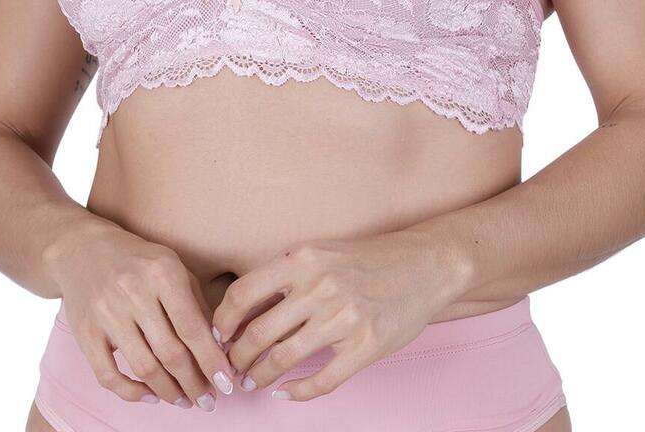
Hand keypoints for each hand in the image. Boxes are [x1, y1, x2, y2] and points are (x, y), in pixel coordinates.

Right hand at [45, 216, 235, 410]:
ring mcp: (107, 313)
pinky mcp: (85, 333)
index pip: (192, 326)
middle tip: (207, 400)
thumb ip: (195, 302)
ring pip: (144, 367)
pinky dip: (131, 392)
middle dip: (194, 383)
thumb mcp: (172, 266)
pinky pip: (108, 375)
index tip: (226, 383)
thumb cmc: (138, 260)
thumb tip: (218, 345)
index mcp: (162, 272)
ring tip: (184, 400)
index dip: (211, 359)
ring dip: (168, 392)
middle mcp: (134, 292)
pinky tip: (149, 396)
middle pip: (170, 352)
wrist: (83, 249)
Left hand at [210, 227, 462, 400]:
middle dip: (236, 357)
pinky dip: (298, 392)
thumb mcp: (324, 251)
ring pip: (283, 359)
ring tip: (253, 382)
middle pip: (258, 333)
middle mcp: (321, 286)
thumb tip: (244, 305)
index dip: (223, 320)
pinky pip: (322, 380)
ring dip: (260, 376)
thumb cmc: (371, 258)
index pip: (244, 292)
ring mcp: (345, 317)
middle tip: (231, 367)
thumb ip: (289, 274)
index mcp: (305, 258)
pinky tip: (287, 393)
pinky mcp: (367, 345)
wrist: (427, 263)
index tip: (217, 334)